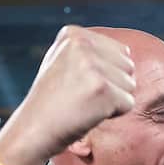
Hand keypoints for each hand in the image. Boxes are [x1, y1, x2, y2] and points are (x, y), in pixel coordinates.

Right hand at [0, 26, 135, 164]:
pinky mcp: (102, 88)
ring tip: (84, 104)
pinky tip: (89, 114)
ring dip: (113, 100)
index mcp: (73, 34)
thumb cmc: (52, 101)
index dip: (105, 74)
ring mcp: (92, 65)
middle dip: (113, 86)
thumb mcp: (63, 62)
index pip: (120, 51)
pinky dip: (113, 114)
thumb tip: (126, 51)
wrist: (33, 130)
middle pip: (128, 66)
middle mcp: (82, 44)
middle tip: (82, 97)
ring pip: (130, 84)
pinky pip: (128, 103)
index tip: (77, 84)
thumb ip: (90, 51)